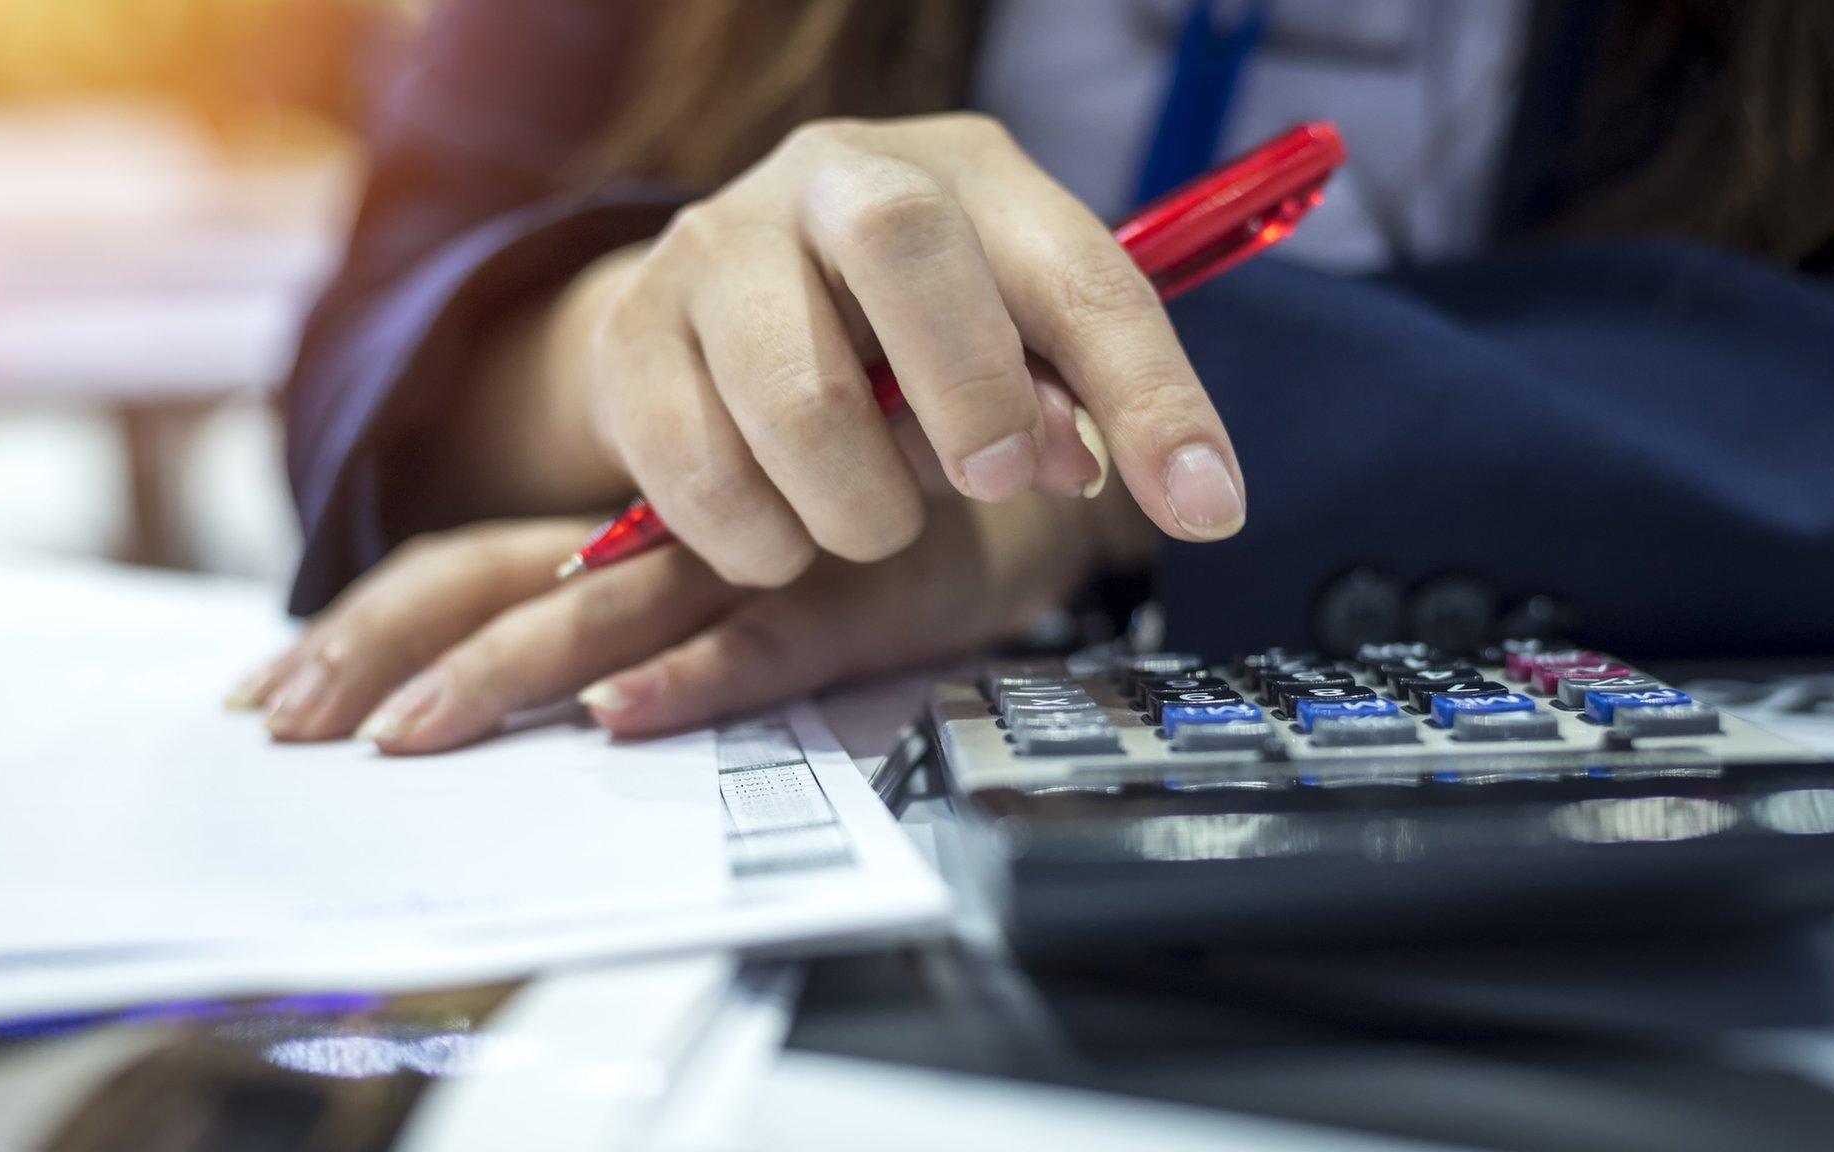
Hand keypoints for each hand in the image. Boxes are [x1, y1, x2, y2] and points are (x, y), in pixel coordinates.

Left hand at [229, 494, 1140, 750]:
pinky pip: (763, 640)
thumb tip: (535, 696)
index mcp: (626, 521)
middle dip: (385, 649)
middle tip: (289, 727)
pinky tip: (623, 714)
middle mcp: (671, 531)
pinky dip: (691, 676)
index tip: (274, 692)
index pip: (468, 558)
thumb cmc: (867, 520)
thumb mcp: (741, 554)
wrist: (1026, 477)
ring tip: (411, 736)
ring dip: (505, 672)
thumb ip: (646, 601)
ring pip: (609, 609)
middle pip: (497, 575)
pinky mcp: (853, 599)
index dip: (367, 619)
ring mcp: (758, 561)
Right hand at [430, 113, 1244, 581]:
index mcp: (964, 173)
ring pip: (793, 393)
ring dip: (858, 507)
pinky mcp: (628, 334)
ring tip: (871, 520)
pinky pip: (696, 473)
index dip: (1153, 396)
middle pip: (903, 245)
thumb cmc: (899, 334)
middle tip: (986, 482)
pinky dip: (759, 540)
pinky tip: (781, 530)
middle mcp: (832, 177)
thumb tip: (1134, 482)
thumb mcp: (1009, 349)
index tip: (1205, 508)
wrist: (725, 308)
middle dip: (969, 392)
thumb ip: (1075, 406)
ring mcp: (714, 246)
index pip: (1080, 271)